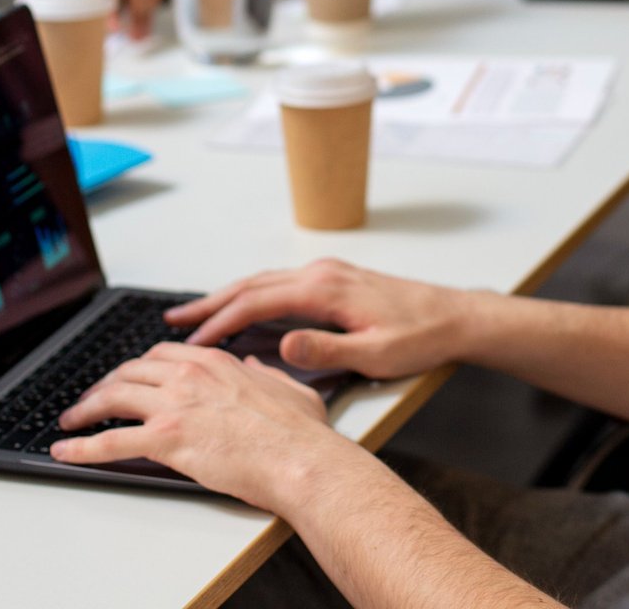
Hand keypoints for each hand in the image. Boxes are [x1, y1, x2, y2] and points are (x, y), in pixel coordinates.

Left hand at [52, 342, 352, 510]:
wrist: (300, 460)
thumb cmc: (300, 434)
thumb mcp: (289, 388)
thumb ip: (264, 374)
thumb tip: (251, 366)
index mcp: (215, 363)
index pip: (161, 356)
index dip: (137, 368)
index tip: (127, 378)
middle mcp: (189, 376)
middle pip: (129, 372)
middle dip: (104, 385)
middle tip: (91, 400)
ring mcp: (175, 406)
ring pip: (113, 398)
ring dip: (85, 410)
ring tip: (70, 422)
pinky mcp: (165, 440)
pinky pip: (110, 442)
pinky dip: (82, 448)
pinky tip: (66, 452)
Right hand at [166, 258, 475, 377]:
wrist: (455, 316)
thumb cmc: (421, 337)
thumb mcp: (376, 354)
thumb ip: (327, 351)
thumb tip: (283, 345)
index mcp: (325, 289)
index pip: (258, 301)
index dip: (221, 321)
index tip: (193, 340)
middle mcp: (322, 273)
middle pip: (252, 284)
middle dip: (210, 303)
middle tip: (173, 321)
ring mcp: (328, 272)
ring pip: (264, 281)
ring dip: (228, 296)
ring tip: (197, 315)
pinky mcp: (335, 278)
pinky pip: (280, 283)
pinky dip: (253, 293)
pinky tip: (244, 308)